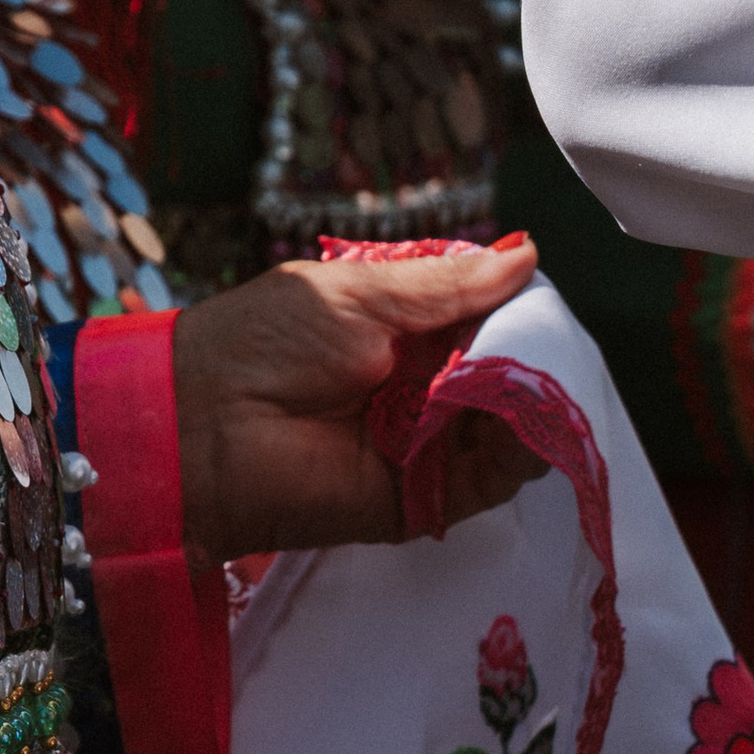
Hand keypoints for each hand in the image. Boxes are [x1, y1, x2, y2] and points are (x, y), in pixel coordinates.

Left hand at [173, 237, 543, 556]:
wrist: (202, 425)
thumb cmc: (266, 341)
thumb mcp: (362, 293)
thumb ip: (447, 286)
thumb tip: (526, 255)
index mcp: (402, 333)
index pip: (486, 320)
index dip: (519, 309)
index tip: (546, 298)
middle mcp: (422, 390)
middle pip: (506, 374)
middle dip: (534, 356)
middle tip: (551, 340)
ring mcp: (428, 445)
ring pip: (511, 425)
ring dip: (534, 399)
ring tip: (541, 376)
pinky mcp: (427, 498)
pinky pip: (492, 476)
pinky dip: (521, 447)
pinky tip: (531, 414)